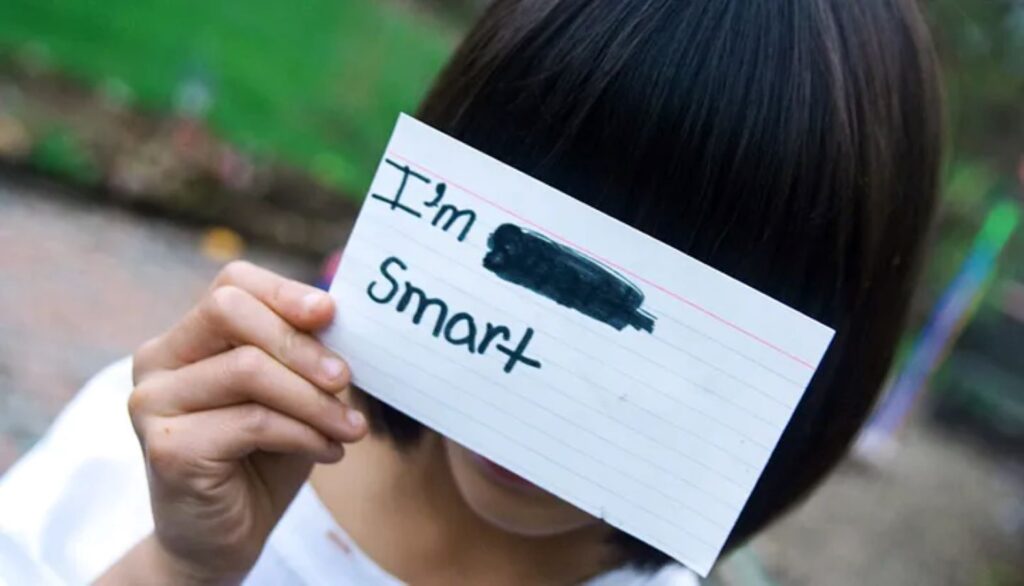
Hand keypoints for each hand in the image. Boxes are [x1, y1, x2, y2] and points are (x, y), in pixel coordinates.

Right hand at [104, 261, 367, 584]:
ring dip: (315, 399)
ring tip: (350, 428)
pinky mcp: (167, 447)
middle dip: (301, 343)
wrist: (224, 538)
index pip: (232, 284)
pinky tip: (328, 451)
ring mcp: (153, 403)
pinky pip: (253, 421)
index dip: (284, 292)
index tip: (331, 313)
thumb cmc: (262, 458)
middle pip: (231, 312)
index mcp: (185, 338)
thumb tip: (340, 314)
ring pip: (248, 369)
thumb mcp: (290, 394)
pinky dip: (304, 434)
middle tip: (346, 378)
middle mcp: (157, 362)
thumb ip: (304, 354)